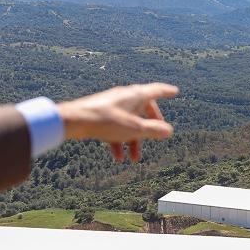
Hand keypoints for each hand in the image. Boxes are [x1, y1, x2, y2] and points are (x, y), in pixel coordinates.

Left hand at [57, 83, 178, 161]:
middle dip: (150, 127)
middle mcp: (125, 97)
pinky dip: (119, 141)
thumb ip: (153, 130)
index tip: (175, 92)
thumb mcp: (134, 129)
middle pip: (143, 110)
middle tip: (156, 136)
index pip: (156, 90)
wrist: (75, 121)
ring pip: (129, 122)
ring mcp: (112, 105)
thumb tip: (169, 130)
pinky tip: (118, 157)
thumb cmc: (106, 121)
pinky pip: (115, 127)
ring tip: (134, 159)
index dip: (167, 91)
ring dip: (133, 141)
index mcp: (135, 95)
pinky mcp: (101, 114)